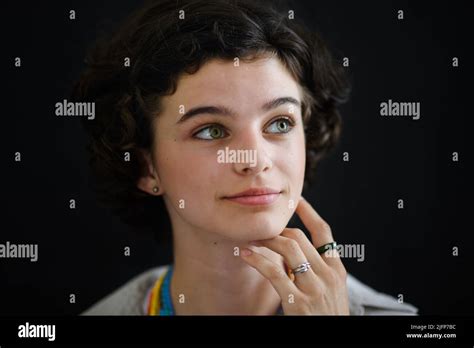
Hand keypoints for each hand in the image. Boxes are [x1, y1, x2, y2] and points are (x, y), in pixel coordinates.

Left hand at [240, 196, 349, 314]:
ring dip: (265, 240)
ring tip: (251, 239)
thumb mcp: (330, 291)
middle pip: (299, 237)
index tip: (296, 200)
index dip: (308, 212)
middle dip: (277, 230)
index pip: (324, 231)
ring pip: (288, 248)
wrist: (333, 341)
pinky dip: (257, 260)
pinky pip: (274, 272)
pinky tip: (245, 255)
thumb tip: (291, 252)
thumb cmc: (327, 317)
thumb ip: (315, 270)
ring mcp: (314, 287)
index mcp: (337, 269)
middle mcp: (328, 274)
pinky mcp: (298, 301)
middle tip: (260, 230)